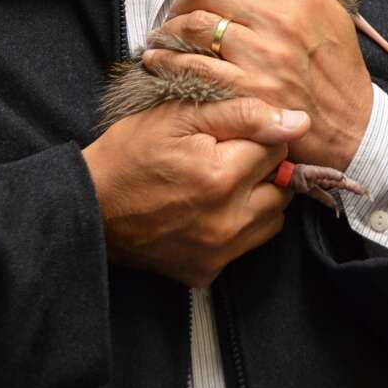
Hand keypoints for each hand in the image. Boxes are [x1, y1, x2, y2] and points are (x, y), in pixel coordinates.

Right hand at [82, 96, 309, 286]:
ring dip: (256, 199)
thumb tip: (298, 122)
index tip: (229, 135)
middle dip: (262, 169)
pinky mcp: (205, 273)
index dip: (256, 136)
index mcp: (222, 176)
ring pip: (271, 220)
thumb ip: (243, 114)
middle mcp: (227, 222)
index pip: (278, 150)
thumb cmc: (131, 152)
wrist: (89, 204)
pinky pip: (245, 246)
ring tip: (220, 182)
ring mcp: (217, 253)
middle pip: (282, 188)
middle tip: (227, 157)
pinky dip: (237, 227)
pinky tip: (207, 210)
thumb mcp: (180, 115)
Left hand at [142, 0, 373, 168]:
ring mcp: (262, 57)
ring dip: (170, 29)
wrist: (352, 125)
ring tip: (161, 36)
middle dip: (183, 0)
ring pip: (197, 25)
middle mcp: (279, 21)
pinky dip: (168, 61)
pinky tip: (157, 61)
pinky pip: (195, 68)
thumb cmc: (339, 68)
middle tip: (174, 14)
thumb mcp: (330, 11)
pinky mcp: (248, 91)